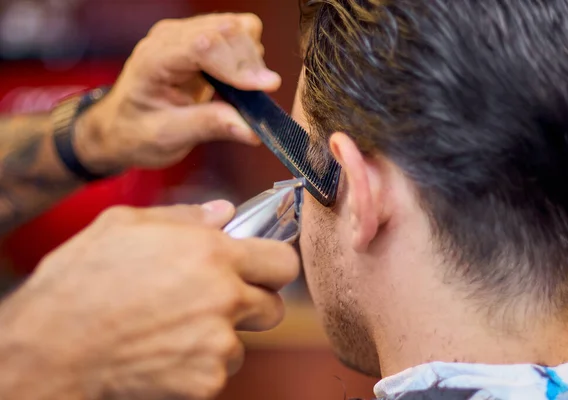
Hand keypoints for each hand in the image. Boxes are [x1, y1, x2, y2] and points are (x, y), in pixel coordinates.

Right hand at [0, 201, 298, 399]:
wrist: (51, 347)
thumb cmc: (82, 281)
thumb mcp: (126, 225)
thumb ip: (186, 216)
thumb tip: (225, 213)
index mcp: (212, 254)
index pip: (283, 262)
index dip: (273, 265)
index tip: (261, 269)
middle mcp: (225, 298)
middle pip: (274, 306)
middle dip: (254, 302)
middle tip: (220, 300)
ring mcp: (218, 343)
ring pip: (244, 341)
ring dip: (222, 336)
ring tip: (177, 328)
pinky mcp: (206, 381)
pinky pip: (219, 370)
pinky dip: (200, 365)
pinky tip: (166, 351)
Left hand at [74, 13, 280, 172]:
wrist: (122, 126)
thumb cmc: (136, 132)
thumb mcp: (167, 137)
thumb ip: (208, 126)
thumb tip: (251, 129)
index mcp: (154, 59)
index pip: (203, 45)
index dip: (238, 64)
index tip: (265, 87)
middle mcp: (171, 38)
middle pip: (227, 30)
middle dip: (250, 64)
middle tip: (258, 100)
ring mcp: (187, 34)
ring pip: (238, 27)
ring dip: (252, 59)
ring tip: (245, 93)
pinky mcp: (203, 40)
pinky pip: (238, 34)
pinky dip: (249, 56)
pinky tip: (240, 81)